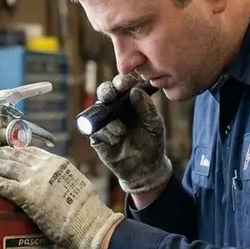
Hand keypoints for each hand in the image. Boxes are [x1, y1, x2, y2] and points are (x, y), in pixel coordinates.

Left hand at [0, 144, 123, 248]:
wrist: (89, 223)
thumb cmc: (86, 211)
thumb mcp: (75, 185)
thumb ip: (60, 180)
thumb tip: (53, 185)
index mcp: (57, 163)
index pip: (28, 150)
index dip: (11, 148)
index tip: (1, 147)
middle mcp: (44, 167)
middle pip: (13, 154)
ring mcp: (35, 180)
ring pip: (5, 166)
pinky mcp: (27, 195)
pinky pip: (3, 185)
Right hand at [90, 74, 171, 193]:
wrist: (146, 167)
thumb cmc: (152, 142)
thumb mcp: (154, 123)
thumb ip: (146, 107)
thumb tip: (135, 91)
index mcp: (130, 100)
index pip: (122, 84)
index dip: (122, 81)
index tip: (126, 85)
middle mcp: (115, 108)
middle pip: (105, 91)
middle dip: (107, 91)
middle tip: (112, 97)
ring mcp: (105, 121)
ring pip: (98, 109)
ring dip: (109, 119)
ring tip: (122, 131)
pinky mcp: (98, 137)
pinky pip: (95, 129)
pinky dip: (105, 133)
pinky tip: (116, 140)